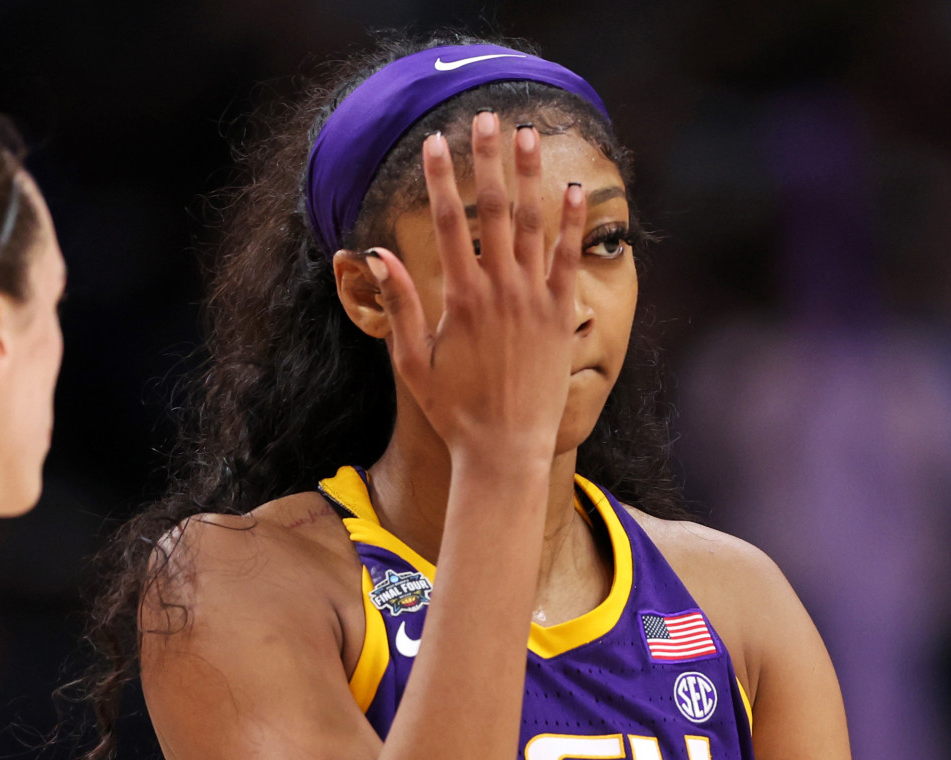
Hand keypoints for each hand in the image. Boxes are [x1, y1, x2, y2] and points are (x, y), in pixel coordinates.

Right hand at [367, 111, 587, 461]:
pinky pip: (567, 260)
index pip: (446, 223)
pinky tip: (575, 189)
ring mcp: (534, 301)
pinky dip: (571, 223)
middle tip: (483, 117)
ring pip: (532, 224)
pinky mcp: (561, 316)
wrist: (504, 450)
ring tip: (526, 133)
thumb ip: (398, 304)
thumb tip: (376, 254)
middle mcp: (500, 291)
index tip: (434, 142)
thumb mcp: (410, 361)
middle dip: (486, 159)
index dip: (439, 178)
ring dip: (528, 175)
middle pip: (492, 209)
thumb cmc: (453, 411)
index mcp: (460, 299)